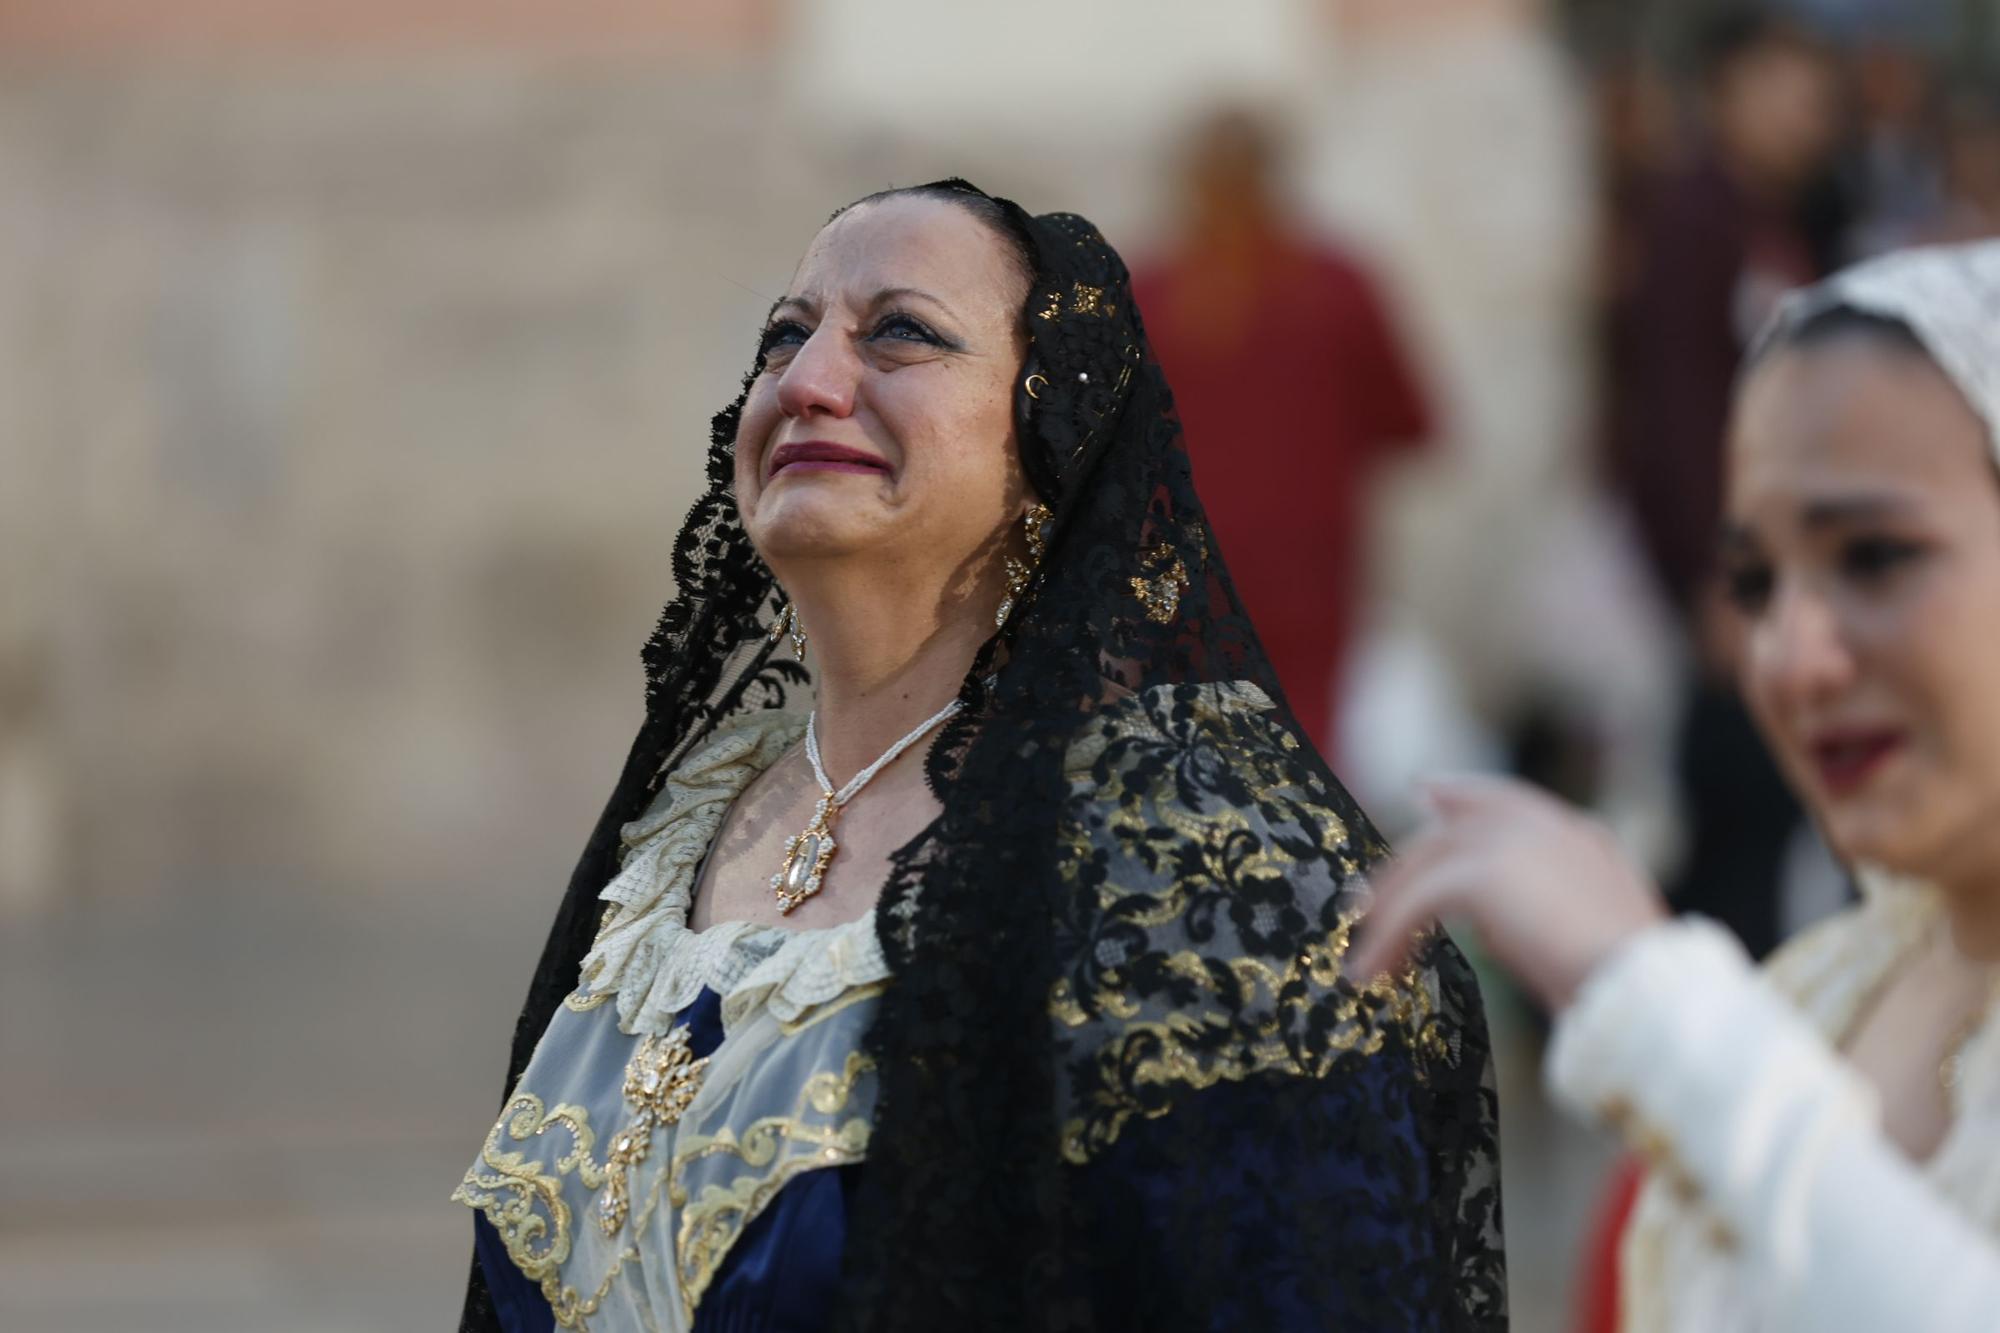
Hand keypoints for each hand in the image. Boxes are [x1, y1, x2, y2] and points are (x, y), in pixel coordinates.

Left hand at [1349, 774, 1668, 1011]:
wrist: (1646, 991)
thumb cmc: (1633, 988)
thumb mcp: (1591, 938)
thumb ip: (1545, 916)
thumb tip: (1494, 932)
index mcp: (1582, 838)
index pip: (1509, 801)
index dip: (1464, 797)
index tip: (1429, 795)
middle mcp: (1548, 828)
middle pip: (1454, 830)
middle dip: (1407, 863)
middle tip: (1367, 895)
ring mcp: (1515, 843)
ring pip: (1428, 864)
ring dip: (1390, 912)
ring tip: (1364, 958)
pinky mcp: (1483, 873)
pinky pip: (1416, 903)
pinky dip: (1388, 937)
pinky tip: (1371, 972)